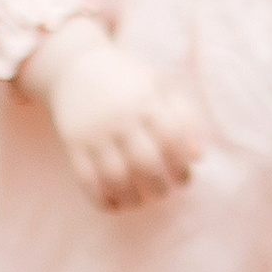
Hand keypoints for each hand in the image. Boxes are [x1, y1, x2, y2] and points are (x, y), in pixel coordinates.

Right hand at [20, 22, 204, 210]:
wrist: (75, 65)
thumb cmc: (128, 79)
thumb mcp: (160, 86)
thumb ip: (184, 117)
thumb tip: (198, 158)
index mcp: (147, 101)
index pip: (171, 140)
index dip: (181, 167)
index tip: (183, 180)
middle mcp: (121, 117)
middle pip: (145, 163)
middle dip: (159, 188)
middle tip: (162, 193)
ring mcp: (94, 132)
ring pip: (115, 177)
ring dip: (132, 199)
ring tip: (140, 202)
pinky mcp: (73, 144)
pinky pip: (86, 180)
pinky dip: (102, 200)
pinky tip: (115, 205)